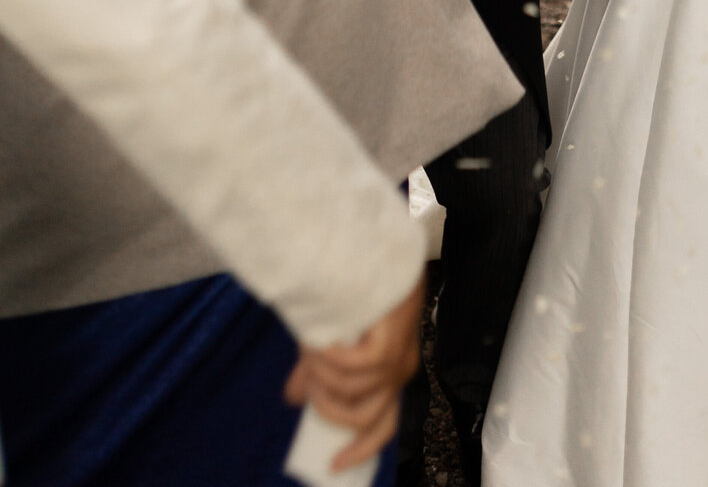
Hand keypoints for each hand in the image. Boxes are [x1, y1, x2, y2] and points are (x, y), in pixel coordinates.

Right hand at [285, 272, 424, 470]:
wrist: (378, 257)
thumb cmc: (360, 298)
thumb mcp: (332, 340)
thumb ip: (317, 370)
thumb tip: (293, 397)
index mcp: (390, 376)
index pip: (384, 426)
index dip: (361, 449)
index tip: (334, 465)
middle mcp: (399, 373)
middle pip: (363, 419)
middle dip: (326, 407)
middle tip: (307, 384)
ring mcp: (396, 360)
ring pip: (352, 393)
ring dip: (321, 377)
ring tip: (309, 350)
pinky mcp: (390, 346)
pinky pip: (352, 370)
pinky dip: (330, 360)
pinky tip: (321, 342)